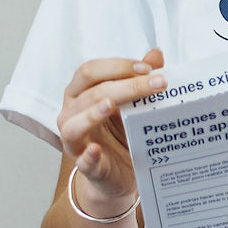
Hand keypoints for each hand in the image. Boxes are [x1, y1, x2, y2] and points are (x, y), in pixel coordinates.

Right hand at [57, 51, 165, 216]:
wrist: (120, 174)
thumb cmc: (122, 133)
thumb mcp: (133, 105)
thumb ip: (141, 79)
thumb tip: (156, 54)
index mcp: (81, 93)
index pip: (90, 71)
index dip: (117, 66)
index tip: (148, 68)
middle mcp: (72, 113)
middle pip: (90, 93)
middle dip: (124, 85)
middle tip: (156, 84)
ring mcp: (75, 140)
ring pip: (74, 123)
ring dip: (93, 113)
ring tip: (111, 105)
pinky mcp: (85, 165)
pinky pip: (82, 159)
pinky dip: (88, 154)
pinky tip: (97, 150)